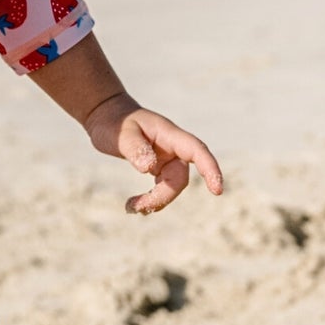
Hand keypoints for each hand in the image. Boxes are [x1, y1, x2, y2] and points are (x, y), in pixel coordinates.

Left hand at [85, 94, 223, 215]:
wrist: (108, 116)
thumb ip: (135, 148)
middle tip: (133, 207)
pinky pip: (163, 186)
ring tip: (130, 207)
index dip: (210, 169)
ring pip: (172, 185)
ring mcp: (167, 158)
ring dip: (156, 201)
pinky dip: (152, 198)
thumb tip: (149, 168)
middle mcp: (173, 147)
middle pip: (180, 178)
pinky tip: (134, 205)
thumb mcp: (121, 134)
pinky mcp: (159, 166)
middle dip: (162, 197)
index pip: (196, 151)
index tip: (217, 190)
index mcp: (170, 135)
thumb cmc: (115, 121)